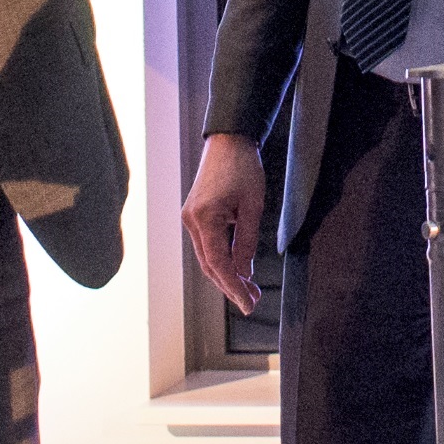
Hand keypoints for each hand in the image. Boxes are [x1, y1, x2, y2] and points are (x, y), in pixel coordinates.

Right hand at [184, 132, 269, 313]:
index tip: (248, 303)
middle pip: (209, 265)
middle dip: (230, 285)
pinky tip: (237, 268)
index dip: (233, 287)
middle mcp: (191, 221)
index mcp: (205, 218)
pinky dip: (221, 260)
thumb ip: (247, 242)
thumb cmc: (243, 167)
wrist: (228, 140)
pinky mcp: (194, 215)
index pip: (218, 264)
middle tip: (252, 300)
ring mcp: (190, 218)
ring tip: (249, 289)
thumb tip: (245, 272)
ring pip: (207, 258)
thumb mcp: (253, 206)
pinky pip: (206, 245)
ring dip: (226, 275)